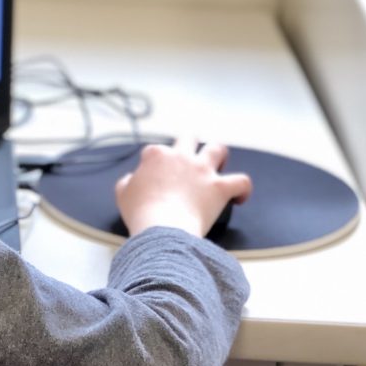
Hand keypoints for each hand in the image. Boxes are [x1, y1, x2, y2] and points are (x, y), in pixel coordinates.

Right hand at [115, 137, 252, 236]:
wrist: (162, 228)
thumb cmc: (141, 212)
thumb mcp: (123, 194)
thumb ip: (127, 182)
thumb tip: (131, 180)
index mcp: (156, 155)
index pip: (156, 150)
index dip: (156, 162)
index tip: (156, 176)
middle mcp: (181, 157)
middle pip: (190, 138)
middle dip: (191, 144)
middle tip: (189, 159)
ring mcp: (203, 170)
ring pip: (218, 149)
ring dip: (219, 156)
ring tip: (219, 166)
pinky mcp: (220, 188)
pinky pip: (241, 182)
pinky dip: (242, 189)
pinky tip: (239, 197)